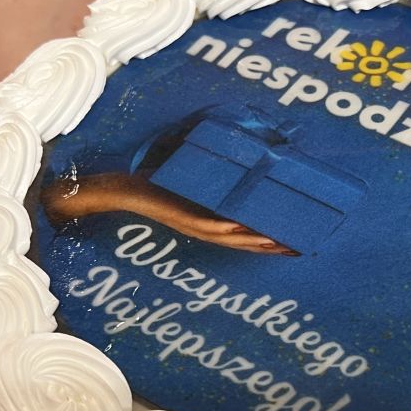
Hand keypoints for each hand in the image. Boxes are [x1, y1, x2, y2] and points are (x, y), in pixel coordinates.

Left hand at [43, 173, 297, 254]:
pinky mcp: (175, 215)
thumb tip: (225, 162)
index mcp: (203, 218)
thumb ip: (204, 176)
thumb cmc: (146, 182)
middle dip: (268, 246)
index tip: (291, 241)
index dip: (265, 239)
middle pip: (240, 241)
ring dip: (253, 242)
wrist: (113, 190)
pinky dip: (224, 229)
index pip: (241, 232)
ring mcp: (188, 222)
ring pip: (227, 237)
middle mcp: (198, 225)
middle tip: (296, 248)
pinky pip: (204, 224)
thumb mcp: (181, 178)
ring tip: (277, 243)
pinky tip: (241, 230)